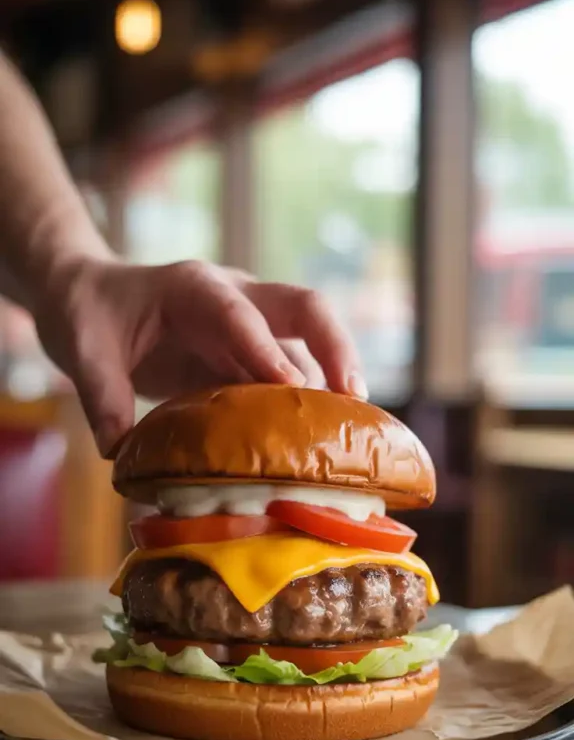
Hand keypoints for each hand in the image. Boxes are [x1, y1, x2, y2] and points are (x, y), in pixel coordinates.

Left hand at [34, 256, 366, 454]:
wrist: (89, 296)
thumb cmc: (88, 313)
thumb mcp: (81, 349)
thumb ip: (100, 396)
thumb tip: (120, 453)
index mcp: (195, 287)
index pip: (240, 314)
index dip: (269, 350)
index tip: (294, 388)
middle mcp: (235, 298)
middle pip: (305, 309)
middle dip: (337, 348)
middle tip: (356, 399)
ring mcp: (249, 327)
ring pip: (308, 347)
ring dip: (332, 385)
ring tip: (348, 438)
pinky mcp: (249, 357)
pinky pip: (291, 376)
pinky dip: (308, 407)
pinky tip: (317, 446)